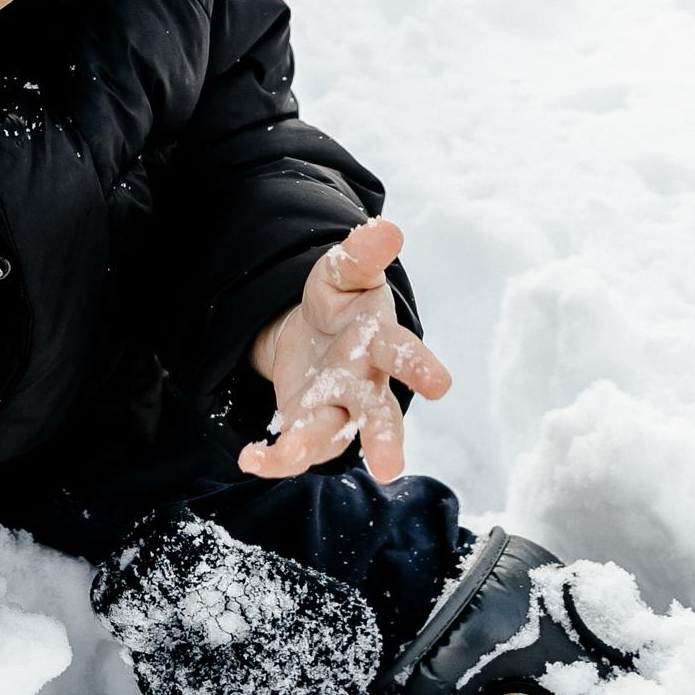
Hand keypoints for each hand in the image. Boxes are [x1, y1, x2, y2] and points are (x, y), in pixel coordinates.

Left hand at [237, 216, 450, 484]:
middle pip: (379, 413)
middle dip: (383, 437)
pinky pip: (294, 449)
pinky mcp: (307, 425)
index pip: (402, 352)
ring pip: (333, 435)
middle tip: (388, 466)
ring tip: (291, 452)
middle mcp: (363, 384)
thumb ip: (360, 257)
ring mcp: (336, 410)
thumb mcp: (342, 274)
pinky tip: (252, 459)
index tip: (441, 384)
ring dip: (312, 446)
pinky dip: (275, 459)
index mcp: (377, 342)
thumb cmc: (339, 302)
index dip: (419, 366)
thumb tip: (387, 228)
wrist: (314, 333)